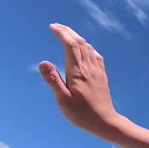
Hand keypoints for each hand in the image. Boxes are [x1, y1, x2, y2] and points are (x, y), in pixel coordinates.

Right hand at [39, 23, 121, 139]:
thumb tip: (43, 62)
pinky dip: (87, 47)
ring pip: (88, 47)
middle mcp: (89, 68)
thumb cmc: (81, 114)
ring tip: (67, 34)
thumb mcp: (63, 100)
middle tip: (56, 26)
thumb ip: (53, 80)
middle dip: (68, 31)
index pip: (70, 45)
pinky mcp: (102, 76)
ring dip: (77, 37)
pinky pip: (95, 55)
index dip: (62, 33)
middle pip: (80, 42)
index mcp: (78, 71)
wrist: (105, 122)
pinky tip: (85, 49)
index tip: (52, 27)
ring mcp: (97, 71)